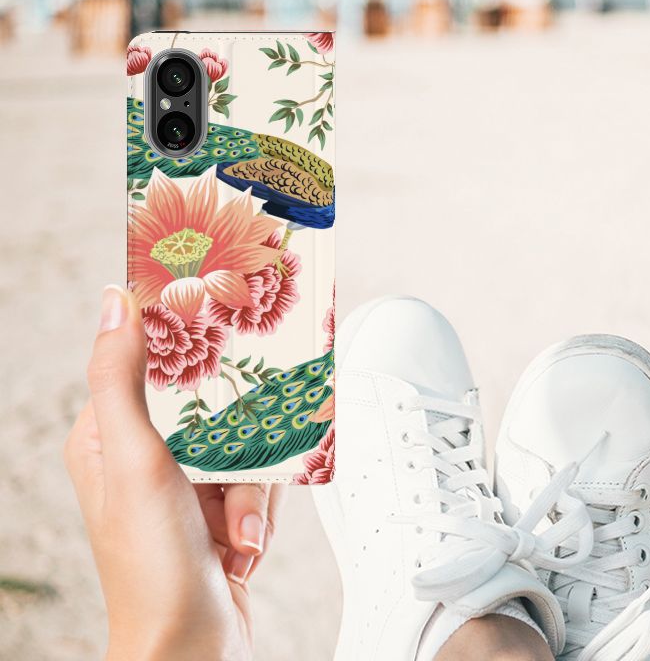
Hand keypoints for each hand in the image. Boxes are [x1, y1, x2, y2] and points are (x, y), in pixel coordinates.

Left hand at [64, 285, 285, 660]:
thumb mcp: (135, 462)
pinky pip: (260, 479)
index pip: (148, 364)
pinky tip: (244, 540)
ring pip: (244, 443)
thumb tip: (115, 303)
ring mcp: (185, 486)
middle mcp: (146, 457)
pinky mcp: (220, 509)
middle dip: (236, 441)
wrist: (193, 648)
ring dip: (249, 490)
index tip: (220, 323)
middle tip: (238, 456)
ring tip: (235, 527)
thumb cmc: (152, 568)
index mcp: (108, 437)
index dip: (186, 345)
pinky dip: (261, 509)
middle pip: (212, 404)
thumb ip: (122, 381)